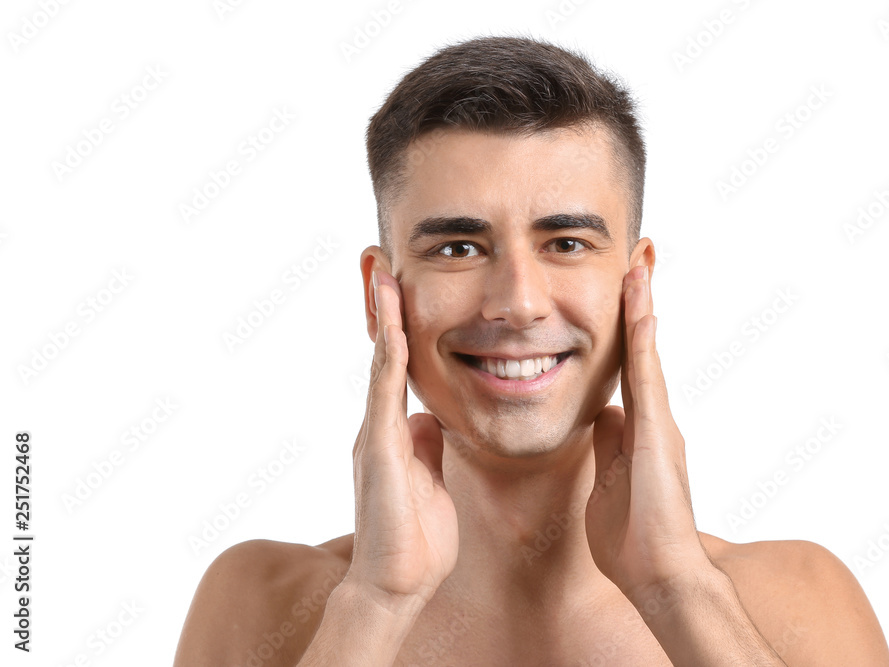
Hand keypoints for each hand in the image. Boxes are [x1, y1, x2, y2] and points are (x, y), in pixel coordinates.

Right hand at [346, 269, 458, 608]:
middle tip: (379, 260)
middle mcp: (379, 425)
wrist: (395, 586)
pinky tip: (394, 321)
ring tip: (380, 270)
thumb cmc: (416, 542)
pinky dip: (388, 353)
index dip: (398, 327)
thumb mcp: (430, 480)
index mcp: (394, 432)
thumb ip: (426, 446)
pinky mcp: (379, 449)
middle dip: (381, 308)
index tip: (400, 288)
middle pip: (381, 354)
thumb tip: (431, 420)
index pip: (397, 368)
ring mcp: (375, 434)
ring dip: (381, 316)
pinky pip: (385, 391)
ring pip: (379, 362)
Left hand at [585, 265, 710, 600]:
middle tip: (639, 257)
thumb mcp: (608, 482)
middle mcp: (654, 418)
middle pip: (642, 348)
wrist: (659, 577)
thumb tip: (604, 417)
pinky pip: (647, 377)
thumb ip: (609, 447)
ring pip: (646, 353)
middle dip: (639, 302)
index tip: (623, 290)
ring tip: (639, 263)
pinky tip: (641, 307)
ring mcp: (659, 424)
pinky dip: (643, 340)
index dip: (626, 329)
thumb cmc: (634, 540)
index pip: (629, 367)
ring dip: (642, 307)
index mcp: (638, 430)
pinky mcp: (657, 434)